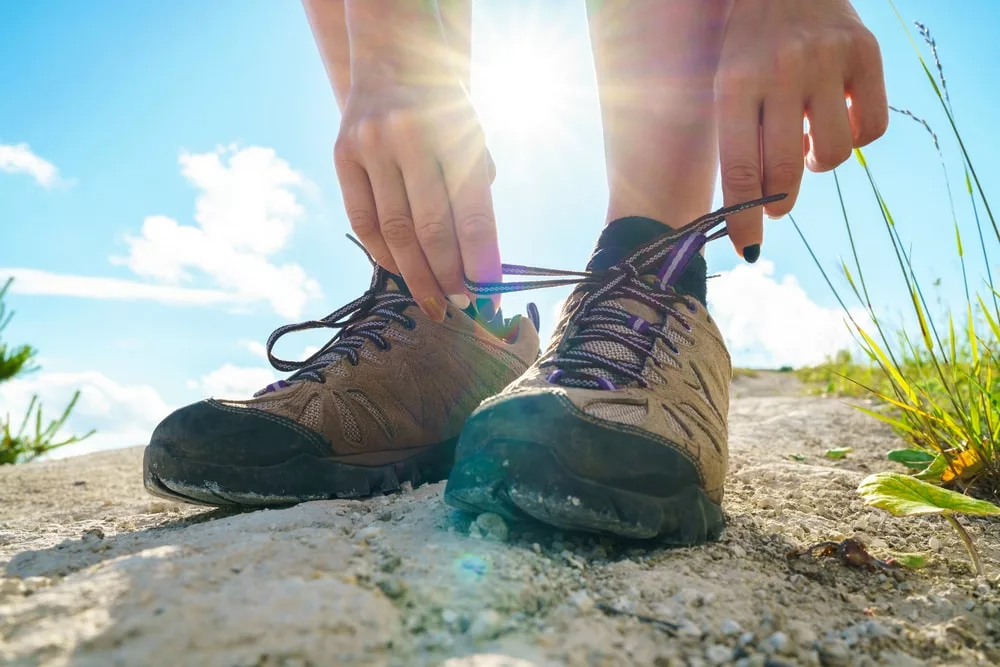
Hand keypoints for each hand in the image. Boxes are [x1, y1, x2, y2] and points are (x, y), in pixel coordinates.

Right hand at [334, 39, 498, 320]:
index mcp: (453, 131)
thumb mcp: (474, 135)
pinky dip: (384, 254)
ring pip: (394, 231)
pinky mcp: (341, 155)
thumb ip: (477, 191)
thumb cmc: (444, 109)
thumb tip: (480, 263)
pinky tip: (402, 272)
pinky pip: (362, 220)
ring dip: (417, 276)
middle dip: (449, 277)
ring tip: (435, 302)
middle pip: (431, 228)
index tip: (491, 300)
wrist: (393, 57)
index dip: (482, 263)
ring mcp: (370, 145)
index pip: (472, 213)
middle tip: (463, 307)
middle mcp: (408, 136)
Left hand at [715, 0, 887, 259]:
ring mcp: (826, 60)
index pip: (740, 170)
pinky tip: (834, 122)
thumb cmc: (746, 45)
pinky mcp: (865, 53)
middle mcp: (781, 71)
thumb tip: (746, 211)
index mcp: (734, 84)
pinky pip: (870, 129)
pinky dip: (855, 139)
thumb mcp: (723, 83)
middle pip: (785, 171)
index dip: (744, 218)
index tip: (748, 250)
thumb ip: (734, 139)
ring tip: (804, 144)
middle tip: (776, 205)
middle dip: (778, 202)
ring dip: (817, 165)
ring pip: (833, 155)